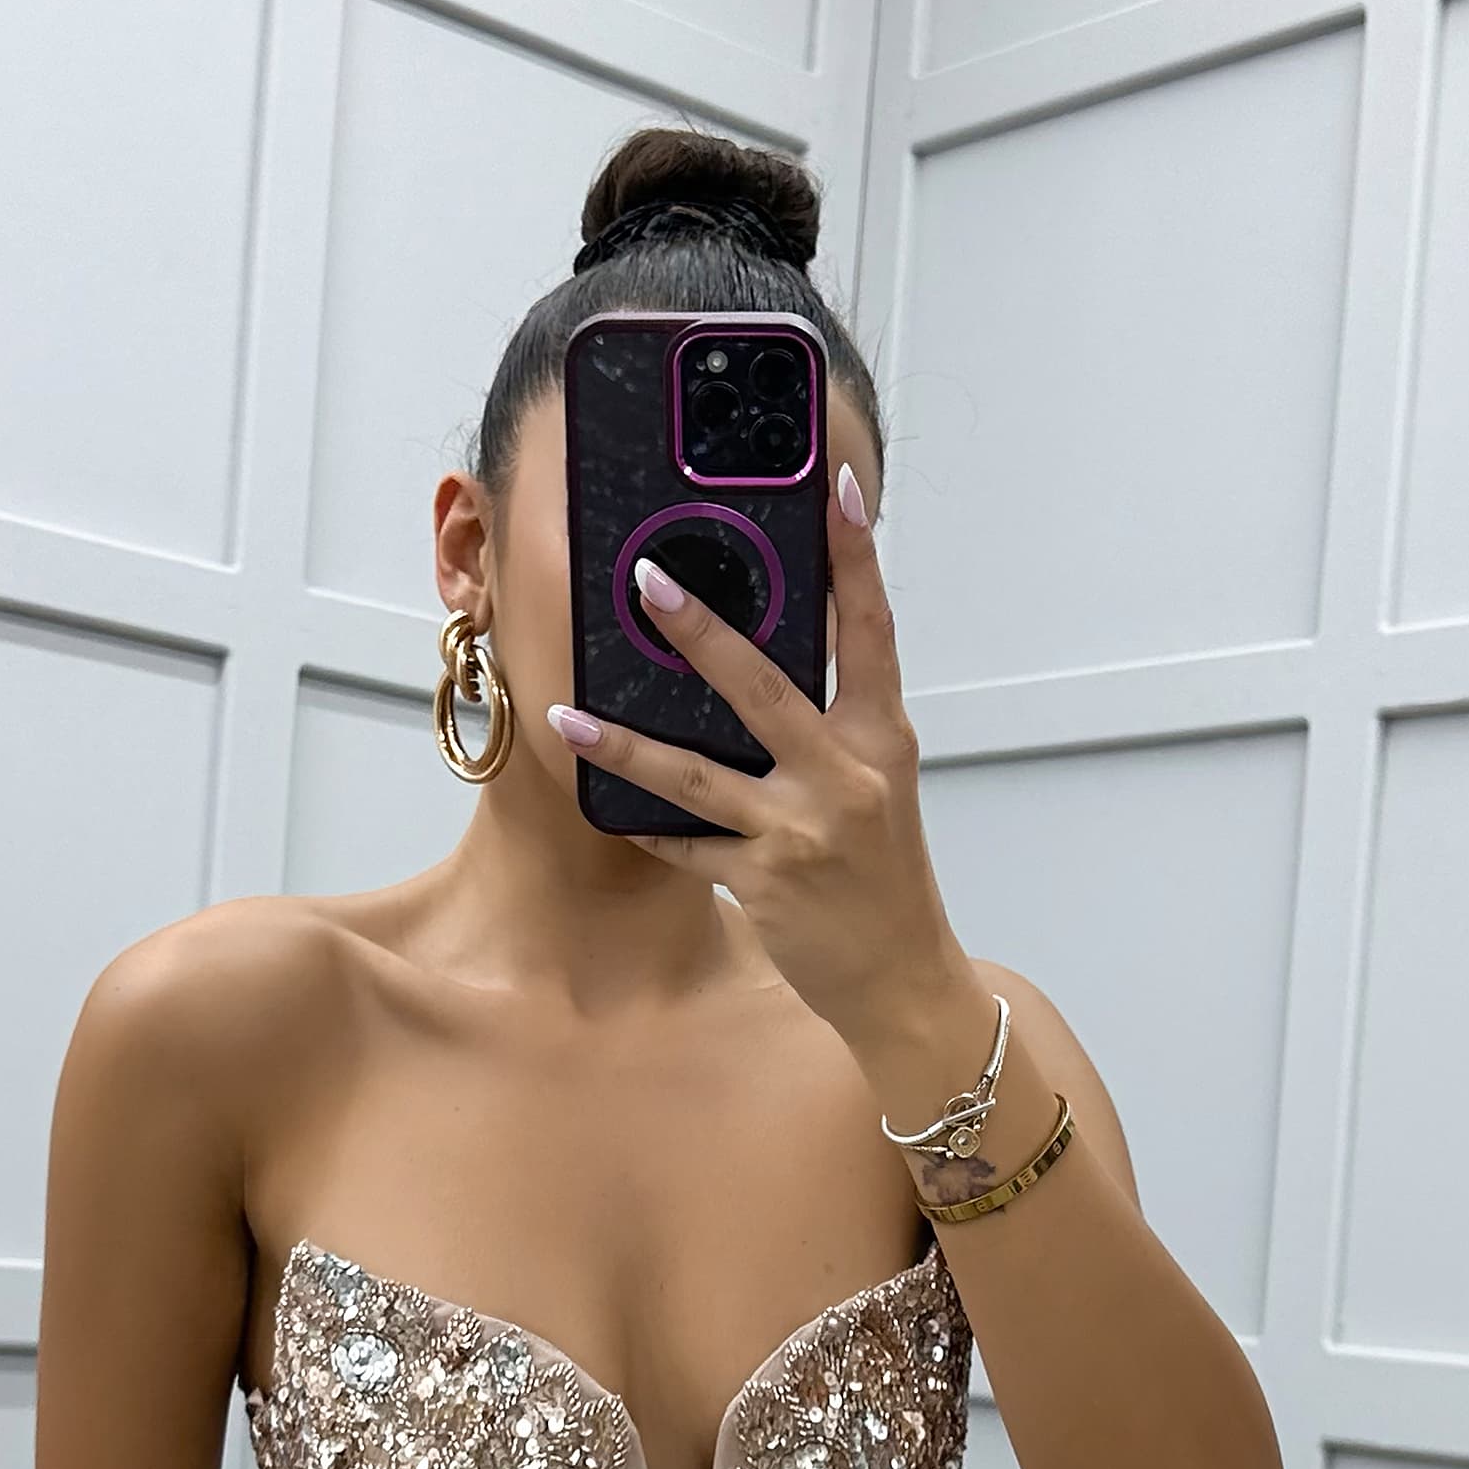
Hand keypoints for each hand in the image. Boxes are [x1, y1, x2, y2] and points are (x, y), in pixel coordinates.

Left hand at [548, 461, 977, 1059]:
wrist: (903, 979)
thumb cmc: (884, 878)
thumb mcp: (875, 787)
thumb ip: (830, 727)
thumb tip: (758, 667)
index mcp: (880, 737)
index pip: (872, 629)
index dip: (856, 557)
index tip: (838, 489)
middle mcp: (844, 775)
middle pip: (763, 687)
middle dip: (700, 631)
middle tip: (647, 579)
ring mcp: (801, 831)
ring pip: (696, 775)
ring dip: (623, 745)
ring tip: (565, 711)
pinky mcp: (763, 882)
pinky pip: (685, 845)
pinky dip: (644, 826)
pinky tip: (603, 804)